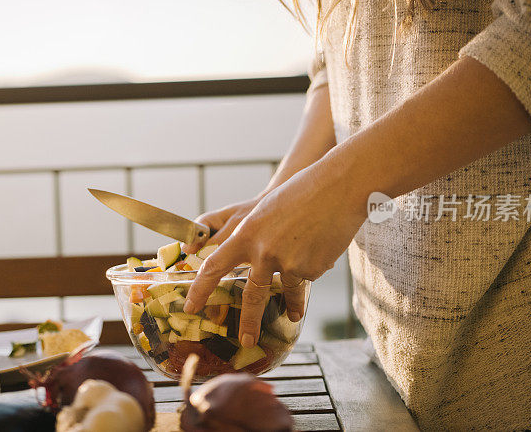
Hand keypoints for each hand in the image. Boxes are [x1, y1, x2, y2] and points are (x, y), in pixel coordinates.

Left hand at [183, 163, 365, 346]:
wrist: (338, 188)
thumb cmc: (300, 193)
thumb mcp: (266, 211)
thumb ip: (253, 236)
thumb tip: (247, 259)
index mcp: (246, 234)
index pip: (214, 267)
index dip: (200, 289)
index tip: (191, 306)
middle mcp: (264, 252)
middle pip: (251, 296)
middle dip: (248, 322)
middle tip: (245, 341)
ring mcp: (289, 263)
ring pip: (285, 294)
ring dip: (290, 308)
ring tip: (292, 316)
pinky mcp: (312, 269)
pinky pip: (307, 277)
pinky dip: (312, 268)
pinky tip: (321, 252)